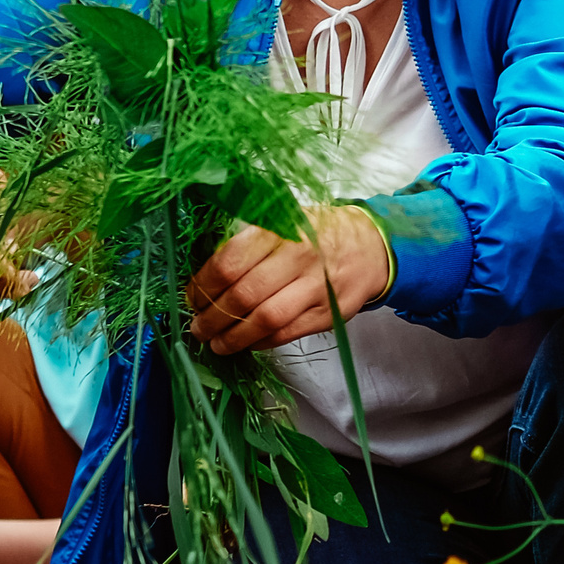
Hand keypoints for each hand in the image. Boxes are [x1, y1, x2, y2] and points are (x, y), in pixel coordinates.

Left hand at [186, 204, 391, 354]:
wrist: (371, 249)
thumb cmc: (317, 234)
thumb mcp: (284, 219)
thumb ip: (249, 239)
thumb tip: (205, 274)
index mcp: (281, 230)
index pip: (229, 263)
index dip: (203, 286)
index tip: (191, 297)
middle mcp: (300, 257)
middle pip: (243, 295)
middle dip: (212, 317)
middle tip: (197, 326)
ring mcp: (317, 288)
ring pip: (264, 320)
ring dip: (232, 337)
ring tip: (215, 344)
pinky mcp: (328, 314)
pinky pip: (285, 334)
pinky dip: (259, 342)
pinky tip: (245, 343)